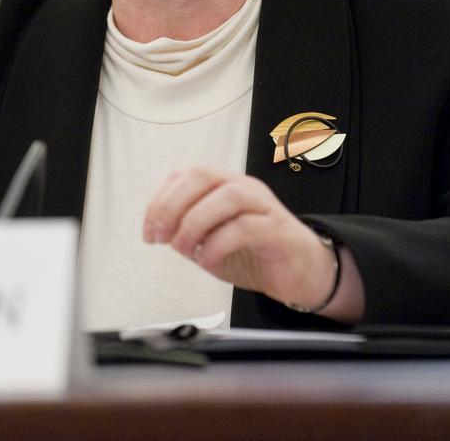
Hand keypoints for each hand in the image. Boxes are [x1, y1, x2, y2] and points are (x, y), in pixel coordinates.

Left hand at [142, 167, 359, 318]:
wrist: (300, 273)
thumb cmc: (254, 252)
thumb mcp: (210, 240)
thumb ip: (187, 231)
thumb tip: (159, 231)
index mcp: (223, 186)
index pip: (185, 176)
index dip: (160, 201)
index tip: (149, 233)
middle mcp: (243, 188)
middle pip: (203, 175)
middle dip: (173, 205)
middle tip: (162, 237)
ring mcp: (263, 206)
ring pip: (227, 197)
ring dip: (195, 223)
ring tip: (184, 250)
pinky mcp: (278, 230)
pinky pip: (246, 227)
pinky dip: (219, 244)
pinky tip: (208, 260)